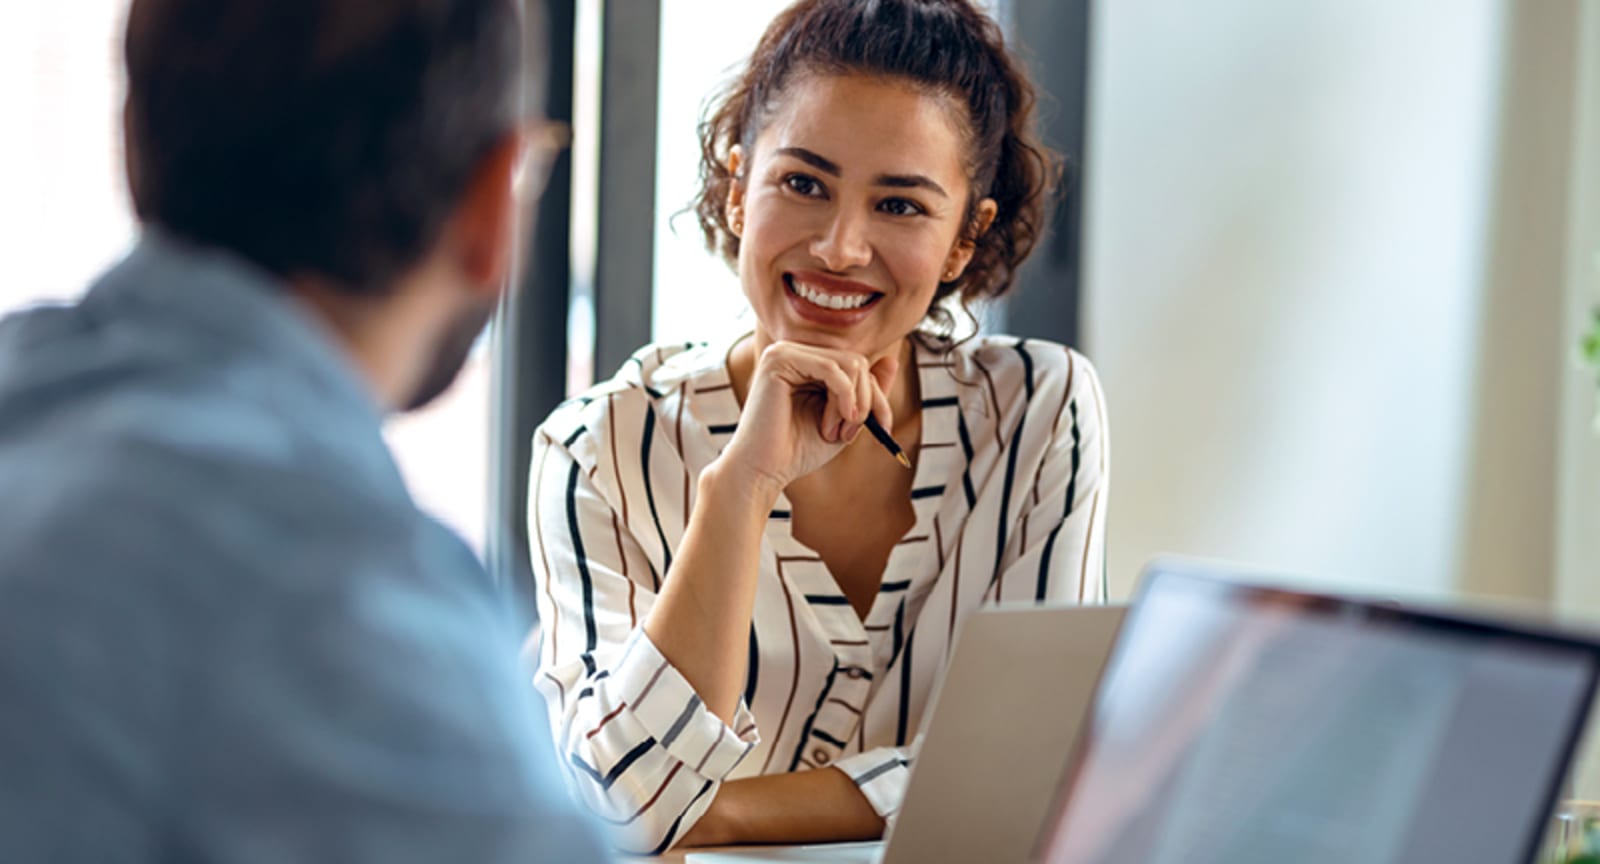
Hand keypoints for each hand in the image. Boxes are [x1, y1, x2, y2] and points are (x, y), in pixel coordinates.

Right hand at [718, 341, 897, 495]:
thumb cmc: (798, 450)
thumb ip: (866, 391)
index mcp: (808, 364)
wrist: (763, 471)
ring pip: (849, 364)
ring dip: (854, 404)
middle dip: (867, 401)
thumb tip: (892, 359)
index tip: (883, 429)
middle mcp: (795, 352)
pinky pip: (832, 368)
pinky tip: (831, 425)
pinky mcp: (779, 359)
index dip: (877, 397)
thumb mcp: (845, 420)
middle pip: (858, 362)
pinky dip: (843, 398)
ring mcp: (785, 352)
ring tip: (837, 433)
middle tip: (851, 434)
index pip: (859, 366)